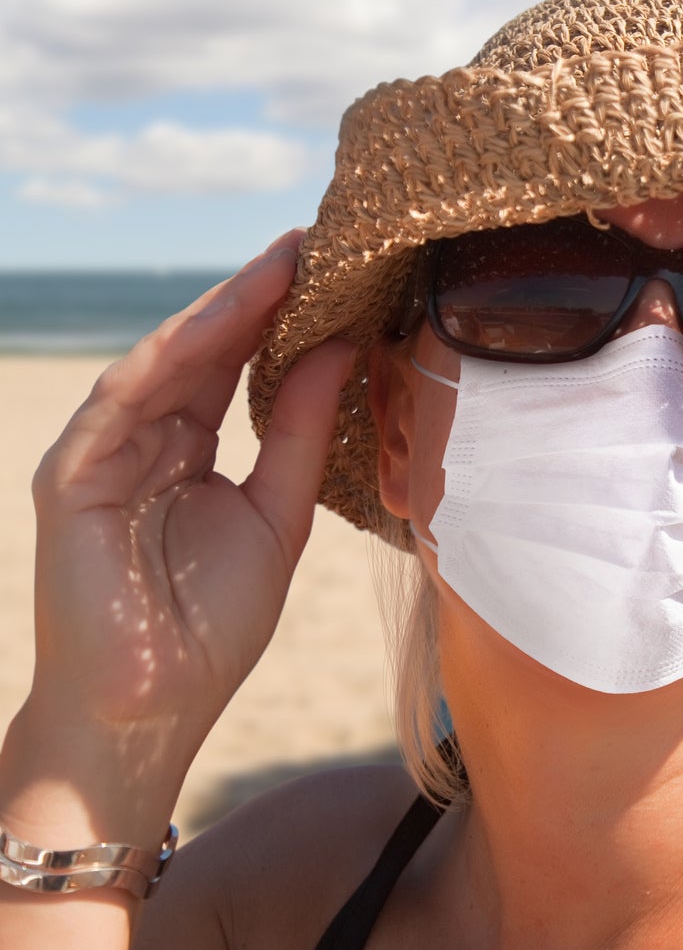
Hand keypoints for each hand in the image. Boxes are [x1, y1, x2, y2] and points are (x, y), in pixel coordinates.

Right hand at [19, 231, 355, 821]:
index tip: (342, 265)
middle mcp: (146, 437)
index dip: (286, 314)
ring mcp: (104, 452)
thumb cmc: (211, 626)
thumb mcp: (279, 514)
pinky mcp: (72, 475)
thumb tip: (343, 346)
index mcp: (193, 447)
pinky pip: (123, 400)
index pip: (240, 363)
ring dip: (222, 309)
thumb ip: (300, 430)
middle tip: (318, 238)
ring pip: (165, 360)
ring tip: (282, 263)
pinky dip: (169, 356)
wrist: (149, 711)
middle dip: (260, 292)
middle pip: (205, 349)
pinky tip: (217, 321)